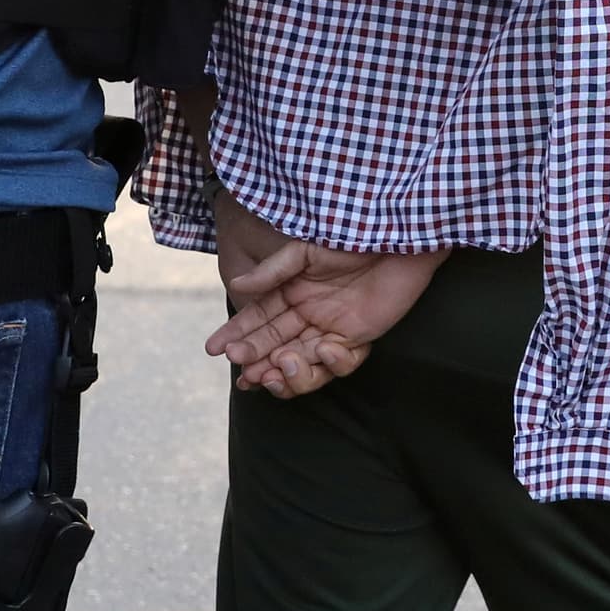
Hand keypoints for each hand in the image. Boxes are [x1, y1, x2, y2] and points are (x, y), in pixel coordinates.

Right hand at [209, 195, 444, 396]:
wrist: (396, 239)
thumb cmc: (349, 238)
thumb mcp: (305, 250)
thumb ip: (272, 271)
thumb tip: (236, 286)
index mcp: (290, 293)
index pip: (257, 319)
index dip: (235, 334)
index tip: (213, 349)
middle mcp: (306, 314)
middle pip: (274, 346)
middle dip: (256, 359)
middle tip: (243, 369)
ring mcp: (331, 328)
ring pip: (303, 363)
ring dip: (289, 371)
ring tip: (281, 365)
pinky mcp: (358, 338)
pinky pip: (340, 363)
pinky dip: (331, 362)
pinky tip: (326, 349)